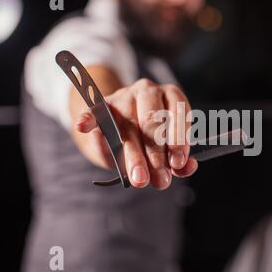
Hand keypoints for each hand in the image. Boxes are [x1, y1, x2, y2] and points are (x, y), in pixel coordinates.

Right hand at [74, 79, 197, 189]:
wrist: (120, 127)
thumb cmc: (151, 139)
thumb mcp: (168, 149)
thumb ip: (178, 159)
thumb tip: (188, 167)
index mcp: (171, 95)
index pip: (178, 114)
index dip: (178, 141)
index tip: (177, 164)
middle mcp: (148, 90)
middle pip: (152, 121)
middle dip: (156, 155)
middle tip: (159, 181)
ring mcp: (123, 96)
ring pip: (127, 126)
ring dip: (133, 155)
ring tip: (139, 179)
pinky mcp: (101, 106)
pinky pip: (93, 111)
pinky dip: (88, 118)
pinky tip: (83, 126)